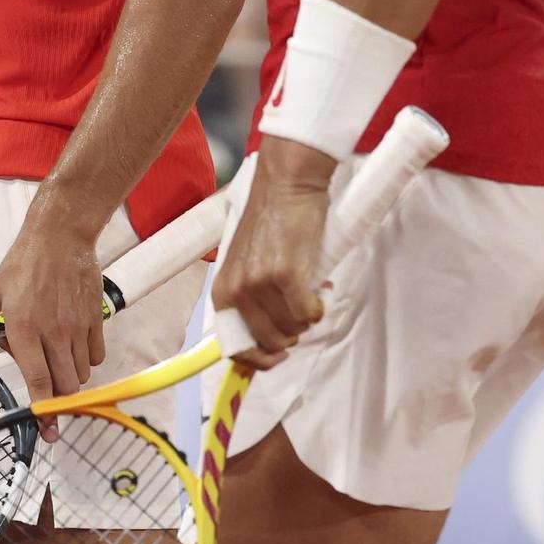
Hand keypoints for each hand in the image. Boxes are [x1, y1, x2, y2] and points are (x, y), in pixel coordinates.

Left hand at [0, 205, 106, 439]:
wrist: (60, 235)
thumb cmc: (25, 262)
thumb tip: (9, 347)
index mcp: (23, 329)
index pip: (38, 382)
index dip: (43, 413)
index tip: (47, 431)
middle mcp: (53, 333)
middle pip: (65, 386)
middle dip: (59, 398)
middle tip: (52, 394)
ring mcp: (77, 326)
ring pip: (82, 374)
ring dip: (71, 376)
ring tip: (60, 360)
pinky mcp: (95, 318)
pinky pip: (97, 355)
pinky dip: (88, 359)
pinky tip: (76, 346)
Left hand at [211, 136, 330, 370]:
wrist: (287, 184)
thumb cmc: (272, 219)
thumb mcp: (248, 262)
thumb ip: (252, 295)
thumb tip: (271, 333)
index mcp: (224, 290)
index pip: (235, 345)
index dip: (259, 359)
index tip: (278, 356)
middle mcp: (238, 291)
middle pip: (269, 342)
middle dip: (290, 334)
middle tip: (301, 310)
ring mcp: (261, 284)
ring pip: (292, 330)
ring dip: (306, 319)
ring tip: (310, 292)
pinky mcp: (287, 276)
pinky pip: (308, 315)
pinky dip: (318, 309)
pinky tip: (320, 291)